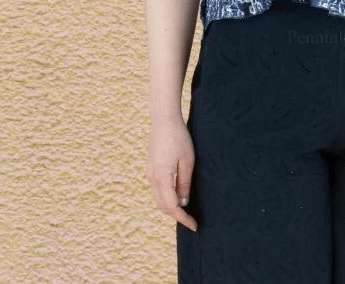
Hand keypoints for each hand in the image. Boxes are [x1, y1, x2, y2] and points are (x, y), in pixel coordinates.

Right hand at [145, 116, 197, 231]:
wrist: (163, 120)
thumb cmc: (179, 138)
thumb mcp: (187, 161)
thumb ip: (184, 183)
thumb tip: (183, 202)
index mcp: (162, 178)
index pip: (172, 207)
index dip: (183, 218)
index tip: (194, 225)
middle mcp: (152, 179)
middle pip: (162, 206)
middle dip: (176, 215)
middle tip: (191, 219)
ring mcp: (149, 173)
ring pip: (158, 198)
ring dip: (171, 206)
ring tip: (186, 209)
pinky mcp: (150, 168)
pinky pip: (157, 189)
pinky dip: (166, 197)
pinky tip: (177, 195)